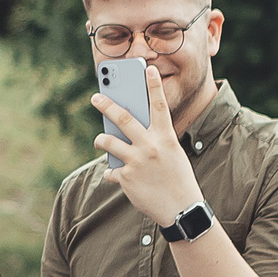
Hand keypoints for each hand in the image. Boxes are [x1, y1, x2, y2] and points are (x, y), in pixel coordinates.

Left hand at [91, 62, 203, 225]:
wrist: (181, 208)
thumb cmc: (177, 178)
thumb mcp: (172, 154)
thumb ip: (153, 141)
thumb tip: (128, 133)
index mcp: (166, 138)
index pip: (159, 106)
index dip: (153, 86)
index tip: (148, 68)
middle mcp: (150, 146)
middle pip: (123, 119)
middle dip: (106, 105)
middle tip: (96, 97)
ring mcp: (136, 162)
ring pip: (108, 142)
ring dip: (100, 140)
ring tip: (99, 140)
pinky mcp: (126, 178)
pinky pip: (111, 171)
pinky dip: (112, 173)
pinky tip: (115, 176)